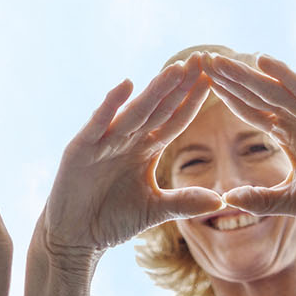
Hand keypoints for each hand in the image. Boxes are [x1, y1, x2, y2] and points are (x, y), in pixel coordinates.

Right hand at [40, 62, 222, 256]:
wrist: (74, 236)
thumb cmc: (112, 219)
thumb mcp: (153, 209)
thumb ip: (184, 202)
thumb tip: (220, 200)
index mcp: (146, 149)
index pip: (174, 120)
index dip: (192, 101)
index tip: (213, 79)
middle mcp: (128, 138)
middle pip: (159, 108)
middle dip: (179, 85)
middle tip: (200, 58)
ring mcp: (104, 141)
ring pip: (135, 112)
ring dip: (155, 90)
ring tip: (175, 69)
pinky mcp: (81, 148)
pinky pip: (99, 123)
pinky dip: (111, 105)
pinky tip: (125, 85)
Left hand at [200, 54, 295, 225]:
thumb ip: (263, 199)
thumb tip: (226, 202)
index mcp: (291, 135)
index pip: (251, 111)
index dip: (226, 97)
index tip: (199, 85)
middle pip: (256, 93)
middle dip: (229, 78)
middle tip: (200, 60)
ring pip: (274, 87)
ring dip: (246, 73)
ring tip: (220, 59)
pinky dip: (285, 74)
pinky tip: (263, 61)